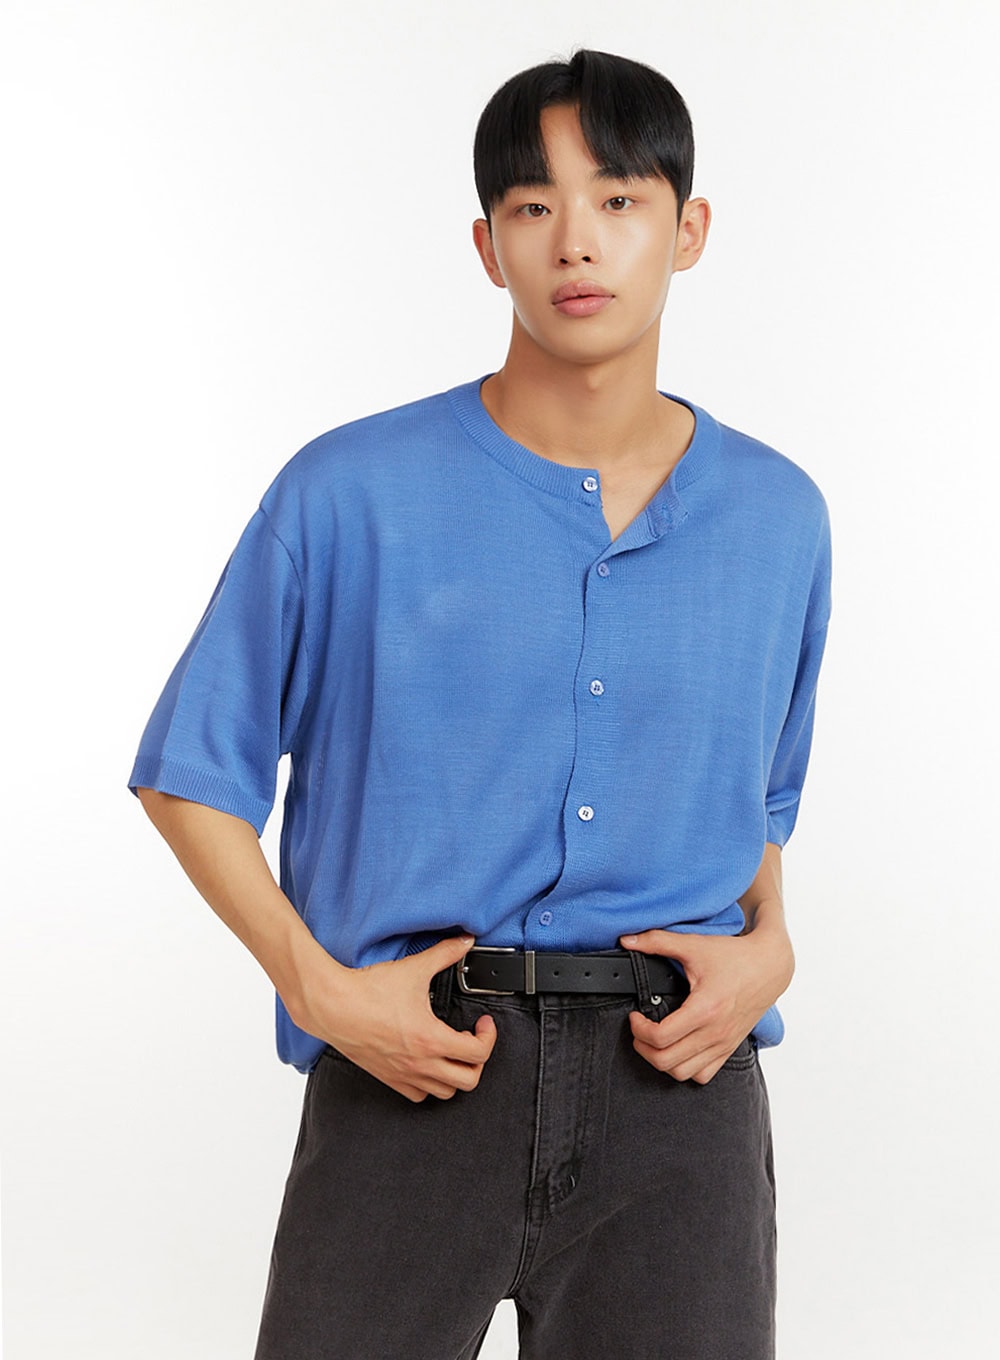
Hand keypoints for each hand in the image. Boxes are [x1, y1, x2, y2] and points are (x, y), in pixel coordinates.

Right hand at [295, 935, 496, 1102]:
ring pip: (445, 1093)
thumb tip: (465, 941)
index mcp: (431, 1038)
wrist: (332, 1006)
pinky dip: (430, 1085)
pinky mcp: (388, 1077)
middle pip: (468, 1081)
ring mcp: (403, 1074)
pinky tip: (428, 1063)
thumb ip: (445, 953)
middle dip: (478, 1061)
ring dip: (455, 1075)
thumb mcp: (413, 968)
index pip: (479, 1053)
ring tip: (452, 1052)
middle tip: (472, 1041)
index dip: (489, 1037)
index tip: (483, 1024)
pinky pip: (418, 1095)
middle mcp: (420, 1063)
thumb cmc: (367, 991)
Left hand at [619, 923, 793, 1084]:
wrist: (769, 966)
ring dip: (661, 1061)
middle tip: (640, 1030)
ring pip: (683, 1073)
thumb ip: (657, 941)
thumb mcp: (693, 944)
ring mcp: (723, 1044)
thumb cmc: (734, 957)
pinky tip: (678, 1049)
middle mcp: (715, 1032)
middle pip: (666, 1061)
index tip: (635, 1017)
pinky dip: (685, 1069)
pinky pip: (703, 1075)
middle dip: (643, 1048)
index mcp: (705, 1009)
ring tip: (655, 1041)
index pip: (661, 1037)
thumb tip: (627, 940)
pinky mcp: (729, 1048)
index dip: (639, 1030)